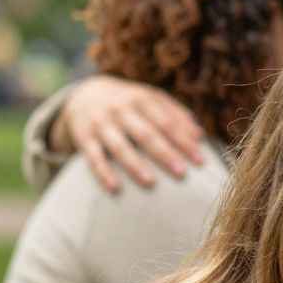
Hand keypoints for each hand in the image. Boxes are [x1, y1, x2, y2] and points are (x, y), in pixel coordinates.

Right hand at [53, 75, 206, 192]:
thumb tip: (199, 135)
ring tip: (150, 182)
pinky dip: (103, 172)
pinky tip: (115, 188)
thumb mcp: (149, 98)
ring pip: (120, 146)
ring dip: (134, 164)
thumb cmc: (128, 102)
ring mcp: (102, 123)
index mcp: (141, 99)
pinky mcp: (84, 137)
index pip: (166, 122)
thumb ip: (175, 113)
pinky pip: (94, 157)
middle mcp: (121, 109)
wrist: (82, 95)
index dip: (183, 141)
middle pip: (146, 134)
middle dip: (164, 153)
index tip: (200, 161)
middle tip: (182, 173)